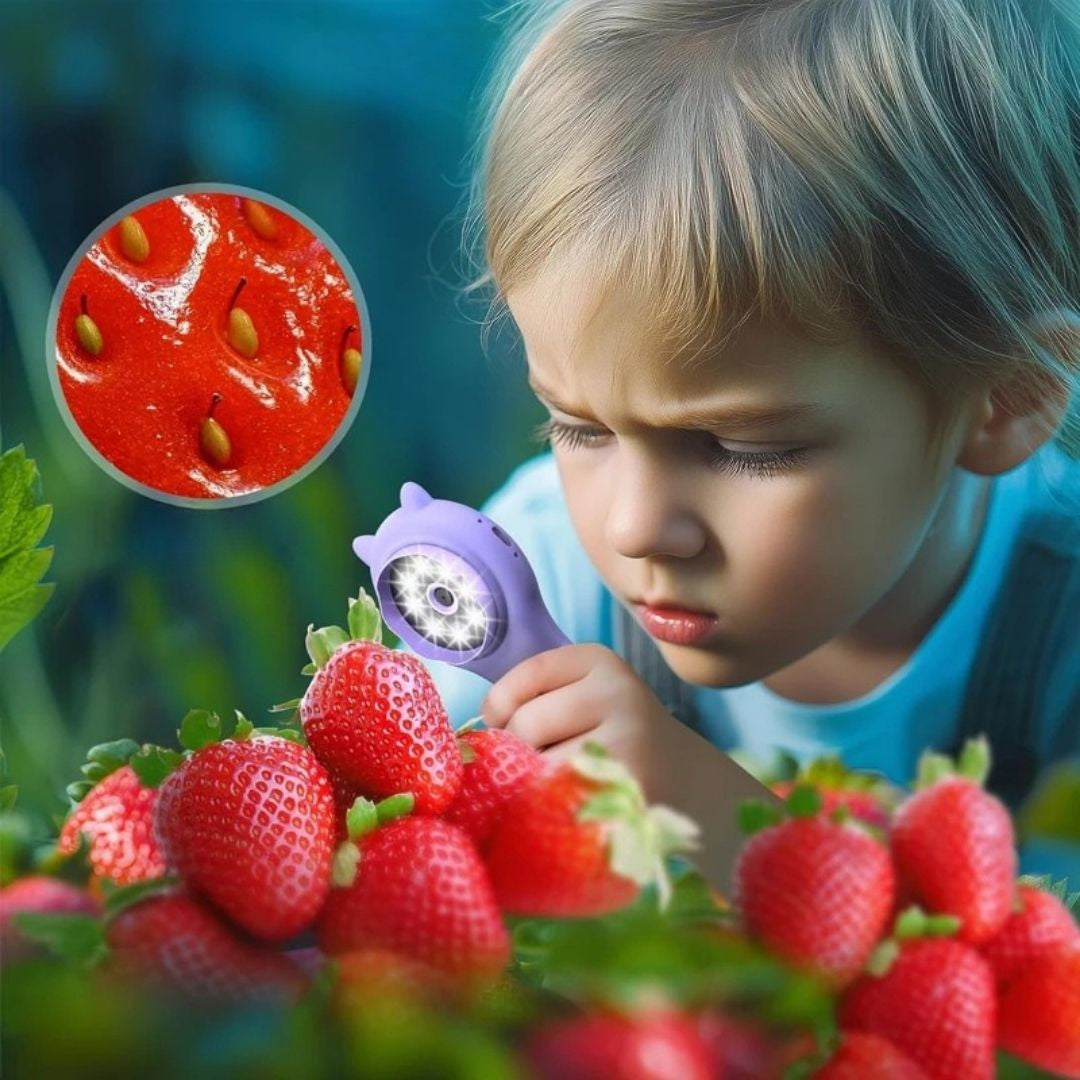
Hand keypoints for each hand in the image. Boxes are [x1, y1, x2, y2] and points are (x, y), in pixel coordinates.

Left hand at [480, 644, 678, 798]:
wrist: (687, 780)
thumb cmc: (610, 737)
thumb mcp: (582, 698)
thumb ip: (533, 699)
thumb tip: (467, 739)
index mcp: (598, 661)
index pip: (523, 678)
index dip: (499, 706)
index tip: (503, 725)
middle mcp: (616, 692)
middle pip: (526, 724)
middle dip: (518, 750)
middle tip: (540, 763)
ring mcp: (626, 741)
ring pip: (539, 766)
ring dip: (534, 783)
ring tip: (560, 784)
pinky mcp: (627, 790)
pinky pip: (559, 801)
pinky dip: (549, 810)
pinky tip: (567, 808)